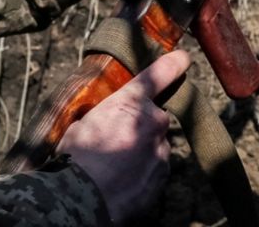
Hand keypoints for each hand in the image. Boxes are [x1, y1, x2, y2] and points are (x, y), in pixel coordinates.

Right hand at [57, 50, 191, 224]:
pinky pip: (154, 168)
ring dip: (139, 150)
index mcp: (130, 102)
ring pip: (154, 144)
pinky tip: (121, 180)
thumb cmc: (75, 159)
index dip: (173, 64)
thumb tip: (104, 122)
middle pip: (153, 117)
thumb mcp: (81, 124)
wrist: (83, 200)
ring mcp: (161, 150)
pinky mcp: (162, 176)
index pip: (158, 75)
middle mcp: (153, 121)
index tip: (183, 58)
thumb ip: (102, 116)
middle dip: (138, 126)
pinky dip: (142, 171)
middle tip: (114, 140)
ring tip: (113, 166)